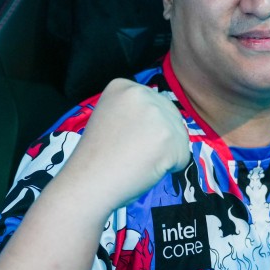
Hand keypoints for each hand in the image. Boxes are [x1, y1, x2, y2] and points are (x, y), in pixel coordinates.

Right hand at [67, 78, 190, 210]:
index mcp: (123, 87)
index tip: (124, 137)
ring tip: (138, 160)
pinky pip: (183, 156)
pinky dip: (170, 168)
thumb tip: (164, 119)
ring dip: (165, 153)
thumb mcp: (111, 117)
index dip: (144, 127)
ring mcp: (157, 114)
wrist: (86, 182)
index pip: (154, 104)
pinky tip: (147, 169)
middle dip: (158, 138)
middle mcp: (141, 93)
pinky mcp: (169, 137)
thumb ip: (135, 111)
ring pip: (179, 136)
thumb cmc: (95, 158)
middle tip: (132, 152)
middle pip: (170, 117)